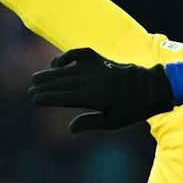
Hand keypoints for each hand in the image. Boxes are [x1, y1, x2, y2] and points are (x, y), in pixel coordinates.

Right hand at [28, 47, 174, 131]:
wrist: (151, 88)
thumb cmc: (133, 109)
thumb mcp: (113, 122)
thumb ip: (91, 123)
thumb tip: (70, 128)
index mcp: (94, 98)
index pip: (64, 97)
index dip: (47, 98)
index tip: (34, 99)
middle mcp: (92, 81)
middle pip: (62, 83)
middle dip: (45, 86)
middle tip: (30, 91)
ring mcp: (96, 68)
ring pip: (67, 70)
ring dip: (50, 73)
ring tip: (36, 78)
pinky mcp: (100, 59)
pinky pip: (79, 54)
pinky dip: (66, 55)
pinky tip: (57, 62)